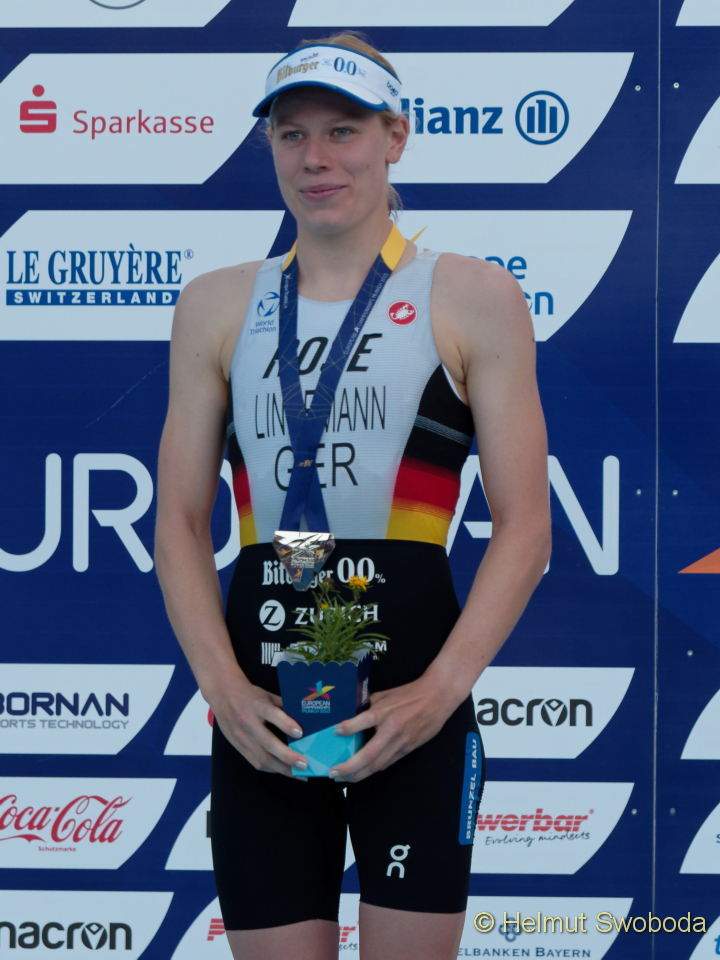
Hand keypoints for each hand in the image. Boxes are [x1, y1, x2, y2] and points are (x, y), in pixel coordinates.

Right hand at [211, 678, 309, 780]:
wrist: (222, 694)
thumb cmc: (249, 694)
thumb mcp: (267, 695)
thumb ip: (283, 707)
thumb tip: (303, 720)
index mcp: (258, 705)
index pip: (273, 715)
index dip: (286, 725)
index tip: (300, 733)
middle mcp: (248, 722)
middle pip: (268, 743)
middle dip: (287, 756)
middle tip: (304, 764)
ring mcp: (242, 737)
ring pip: (262, 758)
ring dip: (281, 768)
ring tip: (298, 773)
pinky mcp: (238, 746)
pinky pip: (255, 761)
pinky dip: (271, 768)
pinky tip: (283, 770)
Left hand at [327, 675, 455, 782]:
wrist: (437, 698)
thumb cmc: (409, 694)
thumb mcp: (385, 694)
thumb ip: (369, 705)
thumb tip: (352, 715)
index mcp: (384, 712)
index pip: (361, 723)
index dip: (347, 729)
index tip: (334, 732)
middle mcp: (391, 730)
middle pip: (368, 755)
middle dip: (349, 768)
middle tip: (333, 773)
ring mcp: (401, 742)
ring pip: (377, 765)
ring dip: (359, 774)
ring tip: (344, 778)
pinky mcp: (408, 749)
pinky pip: (388, 763)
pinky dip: (373, 769)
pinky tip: (363, 772)